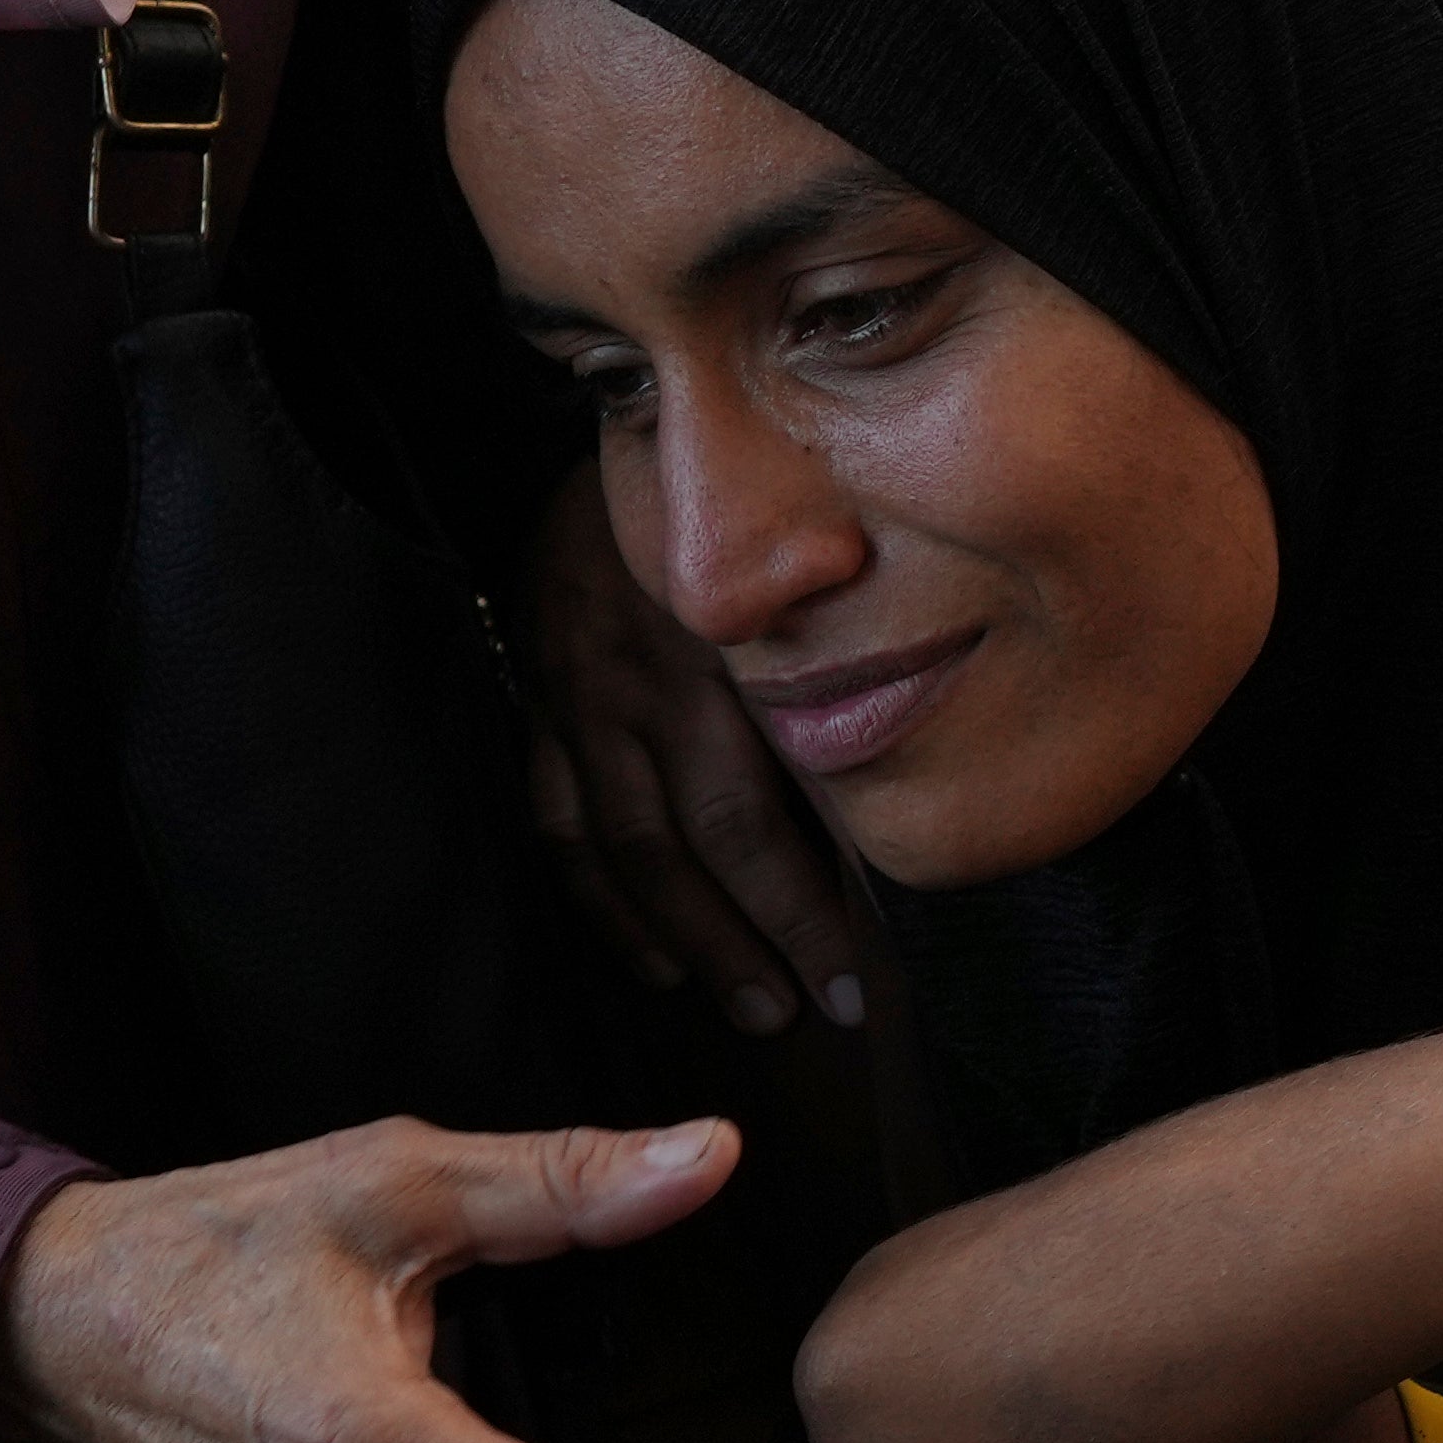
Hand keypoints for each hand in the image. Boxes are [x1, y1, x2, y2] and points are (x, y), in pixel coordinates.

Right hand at [511, 461, 871, 1032]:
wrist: (601, 428)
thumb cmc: (739, 496)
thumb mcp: (802, 559)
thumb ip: (835, 668)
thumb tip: (906, 787)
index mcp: (716, 653)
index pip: (761, 817)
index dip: (808, 914)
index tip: (858, 988)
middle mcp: (639, 684)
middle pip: (694, 844)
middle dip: (756, 940)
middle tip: (811, 1013)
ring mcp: (577, 697)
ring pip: (622, 848)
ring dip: (684, 938)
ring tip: (745, 1004)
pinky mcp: (536, 699)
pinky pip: (559, 821)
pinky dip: (601, 900)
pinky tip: (646, 956)